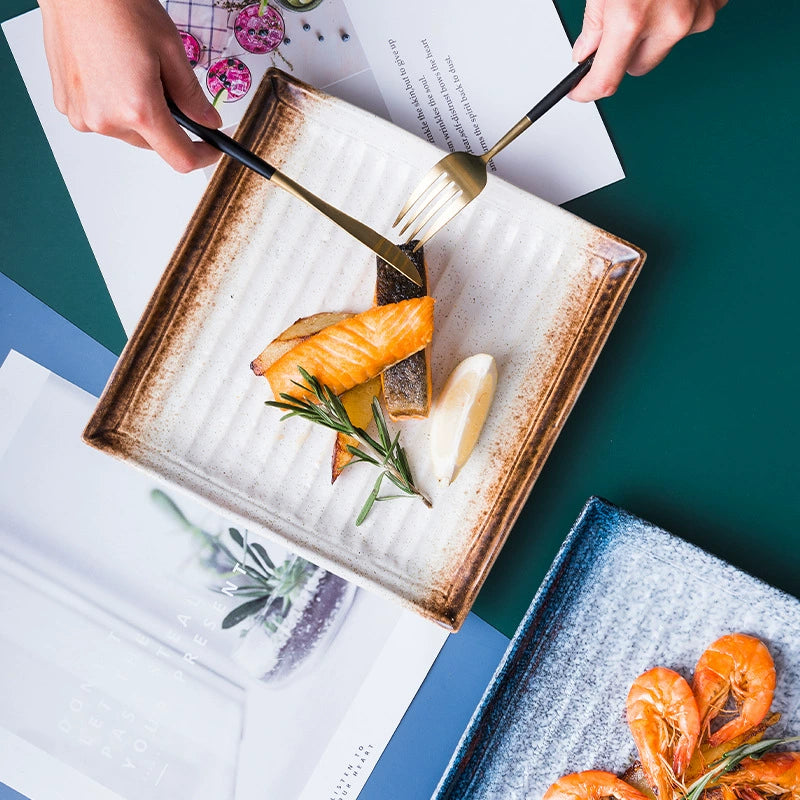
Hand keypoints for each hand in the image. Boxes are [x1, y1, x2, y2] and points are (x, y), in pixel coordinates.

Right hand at [39, 0, 221, 171]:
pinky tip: (113, 74)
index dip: (202, 155)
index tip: (211, 148)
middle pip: (153, 144)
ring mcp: (83, 115)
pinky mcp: (68, 106)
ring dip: (139, 116)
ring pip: (128, 132)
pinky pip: (102, 118)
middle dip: (168, 125)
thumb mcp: (170, 50)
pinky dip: (114, 105)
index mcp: (137, 109)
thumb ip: (192, 96)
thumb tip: (209, 122)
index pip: (180, 157)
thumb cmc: (118, 7)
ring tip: (134, 74)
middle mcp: (106, 119)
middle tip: (167, 88)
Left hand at [570, 0, 727, 101]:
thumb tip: (586, 51)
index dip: (587, 90)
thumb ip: (595, 22)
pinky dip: (678, 12)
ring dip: (653, 32)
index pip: (605, 80)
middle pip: (636, 67)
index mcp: (632, 18)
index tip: (579, 91)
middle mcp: (669, 23)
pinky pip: (689, 23)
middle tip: (617, 25)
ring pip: (663, 46)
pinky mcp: (715, 4)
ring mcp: (697, 15)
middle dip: (623, 54)